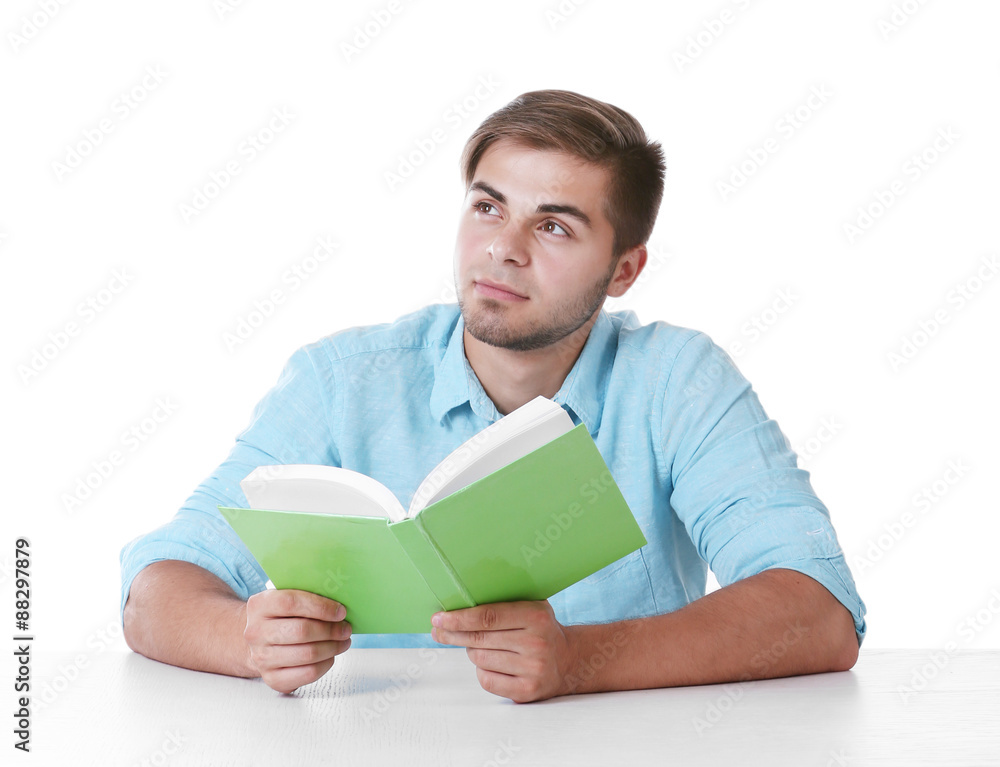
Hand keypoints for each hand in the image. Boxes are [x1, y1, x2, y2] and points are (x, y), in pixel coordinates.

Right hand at [244, 589, 351, 692]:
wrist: (260, 640)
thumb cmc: (281, 615)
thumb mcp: (286, 596)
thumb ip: (307, 595)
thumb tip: (339, 601)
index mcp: (259, 605)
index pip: (291, 603)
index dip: (320, 607)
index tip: (341, 612)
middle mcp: (256, 632)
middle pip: (301, 631)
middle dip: (330, 630)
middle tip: (346, 628)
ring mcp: (261, 657)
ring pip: (307, 654)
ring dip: (332, 647)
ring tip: (343, 641)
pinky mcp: (272, 678)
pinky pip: (308, 674)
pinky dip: (326, 664)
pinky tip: (331, 655)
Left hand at [430, 600, 575, 702]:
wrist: (569, 660)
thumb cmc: (540, 629)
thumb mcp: (530, 606)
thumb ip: (502, 602)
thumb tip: (457, 605)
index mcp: (535, 616)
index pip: (488, 617)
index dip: (459, 618)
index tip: (438, 618)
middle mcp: (536, 643)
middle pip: (479, 639)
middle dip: (453, 634)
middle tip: (438, 631)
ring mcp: (533, 669)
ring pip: (480, 659)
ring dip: (473, 651)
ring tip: (480, 645)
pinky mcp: (527, 691)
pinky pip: (487, 680)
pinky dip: (482, 671)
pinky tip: (491, 663)